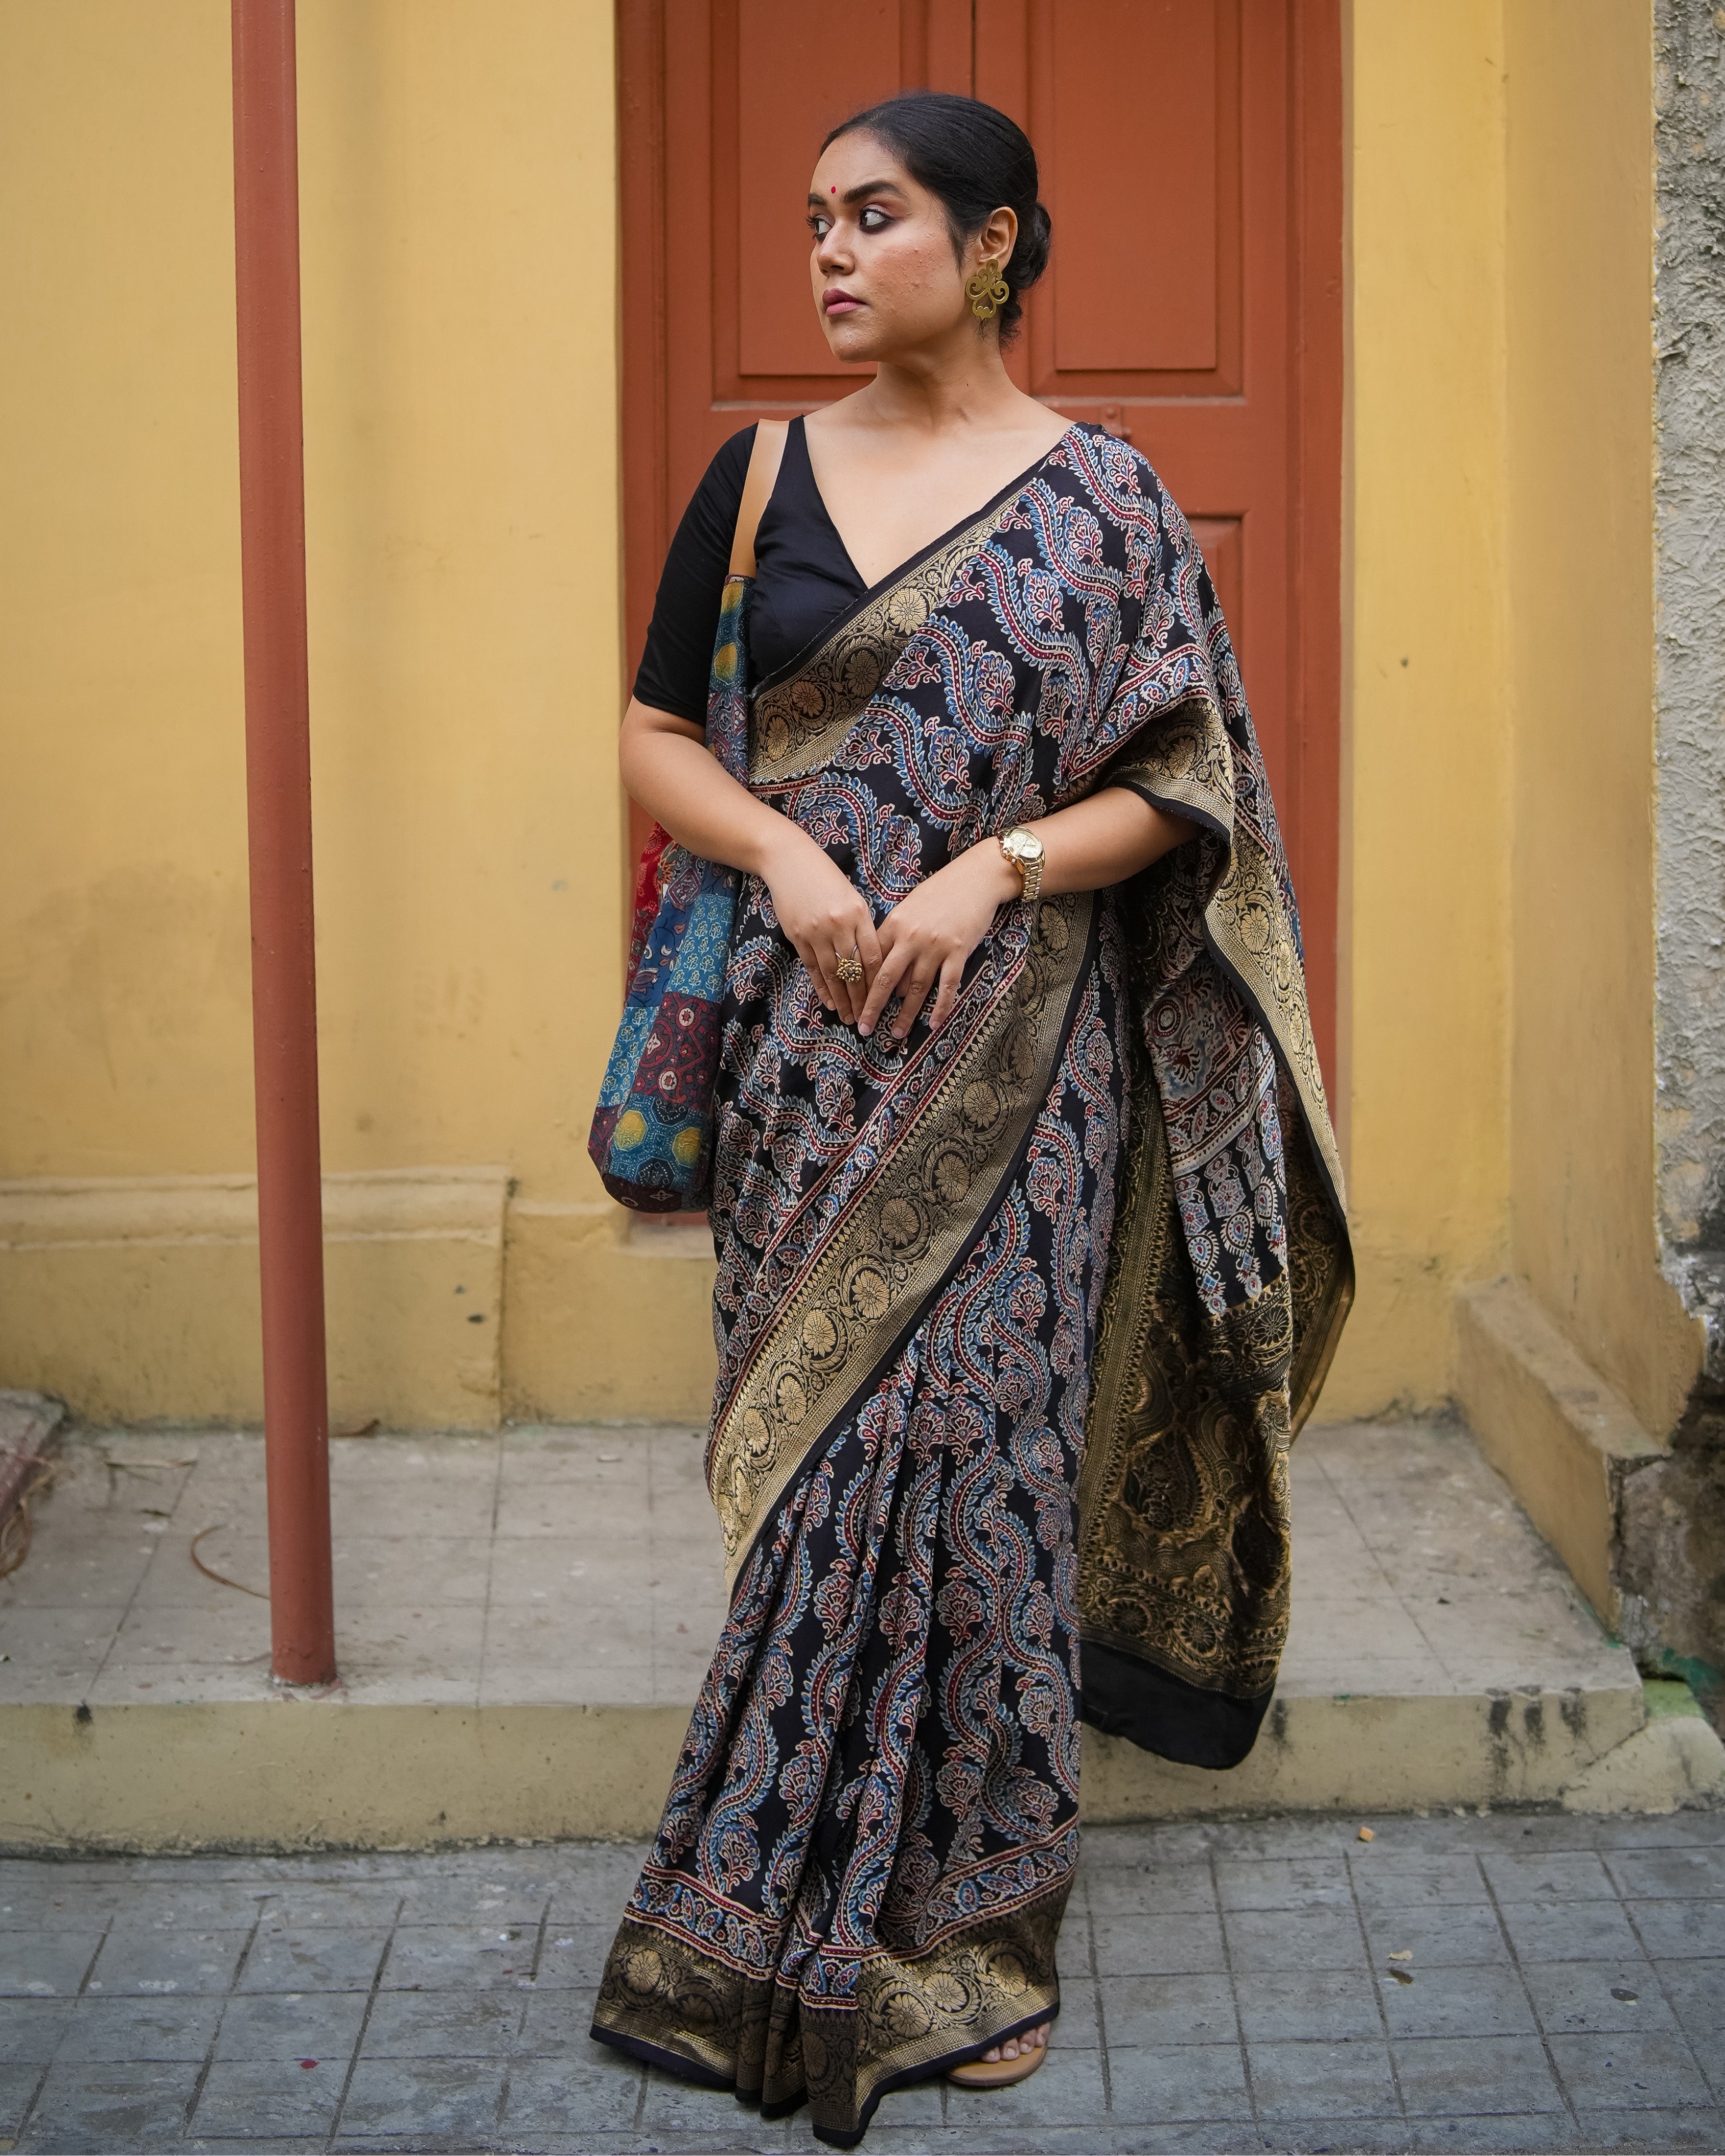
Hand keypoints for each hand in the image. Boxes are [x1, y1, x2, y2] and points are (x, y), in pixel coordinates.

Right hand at [758, 823, 882, 1026]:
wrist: (789, 861)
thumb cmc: (826, 878)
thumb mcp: (852, 897)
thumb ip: (861, 926)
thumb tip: (872, 958)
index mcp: (858, 913)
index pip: (873, 956)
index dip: (878, 983)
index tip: (883, 1000)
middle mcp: (839, 924)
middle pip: (854, 970)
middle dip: (861, 998)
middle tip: (867, 1020)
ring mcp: (816, 932)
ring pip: (833, 973)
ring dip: (842, 999)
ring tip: (848, 1018)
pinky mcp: (797, 936)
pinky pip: (813, 968)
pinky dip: (821, 987)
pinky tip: (828, 1002)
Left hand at [858, 840, 1020, 1039]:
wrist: (975, 878)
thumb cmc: (941, 892)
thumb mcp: (910, 909)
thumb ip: (897, 938)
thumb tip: (892, 977)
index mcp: (893, 924)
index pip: (871, 961)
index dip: (859, 985)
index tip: (852, 1004)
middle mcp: (910, 937)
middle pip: (885, 979)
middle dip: (872, 1007)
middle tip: (863, 1029)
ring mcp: (935, 946)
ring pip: (916, 988)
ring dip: (905, 1014)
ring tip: (896, 1034)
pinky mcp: (958, 952)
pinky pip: (947, 986)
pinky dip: (940, 1007)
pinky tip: (933, 1024)